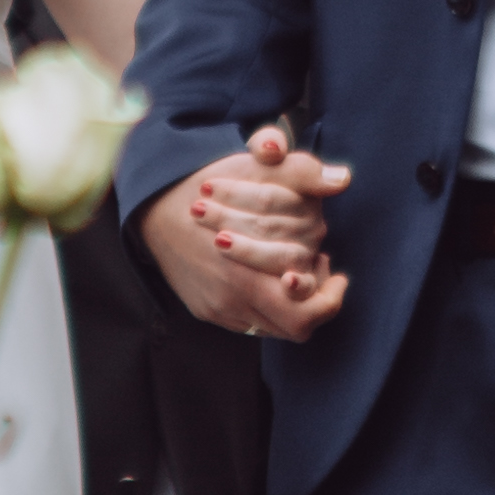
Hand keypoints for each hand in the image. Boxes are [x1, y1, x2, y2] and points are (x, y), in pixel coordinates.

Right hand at [139, 130, 347, 342]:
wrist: (154, 209)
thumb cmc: (210, 187)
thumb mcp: (255, 168)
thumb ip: (301, 171)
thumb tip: (341, 179)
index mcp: (245, 272)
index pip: (304, 311)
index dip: (328, 297)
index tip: (333, 266)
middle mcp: (231, 299)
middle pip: (294, 325)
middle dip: (316, 297)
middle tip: (322, 267)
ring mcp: (217, 308)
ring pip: (274, 326)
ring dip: (293, 301)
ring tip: (298, 268)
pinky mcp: (206, 311)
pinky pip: (249, 322)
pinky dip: (267, 302)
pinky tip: (270, 273)